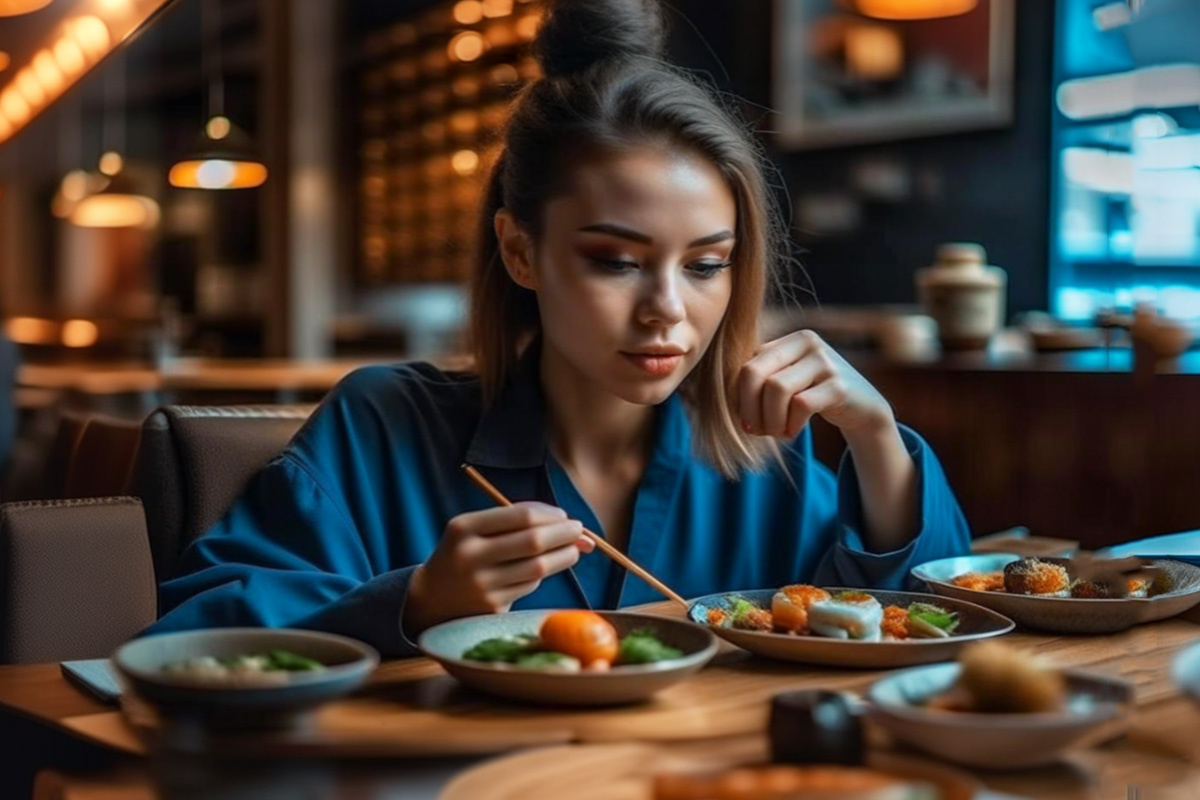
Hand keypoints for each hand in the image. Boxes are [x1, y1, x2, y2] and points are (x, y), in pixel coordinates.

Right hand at [403, 502, 594, 633]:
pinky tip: (542, 568)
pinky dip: (542, 574)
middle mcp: (470, 556)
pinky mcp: (491, 608)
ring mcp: (481, 585)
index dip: (551, 515)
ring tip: (572, 549)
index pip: (521, 515)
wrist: (430, 598)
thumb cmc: (464, 554)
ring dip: (564, 556)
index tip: (565, 516)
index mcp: (464, 528)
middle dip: (565, 534)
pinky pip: (530, 586)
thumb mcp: (475, 530)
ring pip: (538, 567)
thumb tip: (575, 528)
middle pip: (534, 542)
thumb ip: (517, 522)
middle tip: (579, 531)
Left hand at [736, 329, 893, 439]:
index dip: (739, 398)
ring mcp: (826, 361)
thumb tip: (724, 396)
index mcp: (789, 339)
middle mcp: (807, 342)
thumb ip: (761, 380)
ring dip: (770, 420)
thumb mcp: (787, 380)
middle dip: (749, 408)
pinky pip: (801, 405)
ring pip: (776, 389)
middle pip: (754, 373)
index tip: (746, 420)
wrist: (862, 408)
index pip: (746, 365)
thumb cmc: (814, 396)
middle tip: (755, 430)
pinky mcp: (840, 385)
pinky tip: (793, 431)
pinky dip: (791, 424)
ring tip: (777, 432)